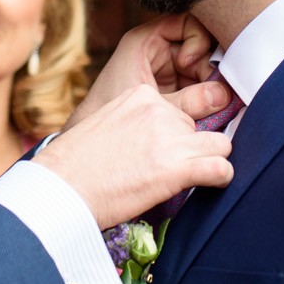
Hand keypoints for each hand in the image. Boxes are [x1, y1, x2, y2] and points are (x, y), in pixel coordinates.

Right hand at [36, 81, 233, 228]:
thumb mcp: (106, 124)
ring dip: (210, 160)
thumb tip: (154, 140)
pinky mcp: (177, 167)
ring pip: (219, 144)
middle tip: (170, 171)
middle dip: (191, 148)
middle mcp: (159, 110)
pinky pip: (221, 167)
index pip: (179, 109)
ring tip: (196, 178)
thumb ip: (135, 122)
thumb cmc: (76, 164)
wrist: (61, 188)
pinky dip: (222, 177)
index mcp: (141, 95)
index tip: (167, 150)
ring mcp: (170, 137)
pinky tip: (213, 184)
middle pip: (198, 127)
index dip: (177, 134)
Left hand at [67, 14, 218, 128]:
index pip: (187, 22)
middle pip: (200, 49)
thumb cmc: (110, 113)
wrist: (92, 144)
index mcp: (146, 40)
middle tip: (213, 92)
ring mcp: (167, 70)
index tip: (188, 63)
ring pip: (202, 71)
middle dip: (208, 70)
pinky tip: (206, 113)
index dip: (196, 39)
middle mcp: (159, 51)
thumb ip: (188, 100)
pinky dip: (204, 100)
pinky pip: (197, 88)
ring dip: (210, 88)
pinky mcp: (172, 90)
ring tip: (209, 108)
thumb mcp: (151, 102)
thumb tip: (224, 95)